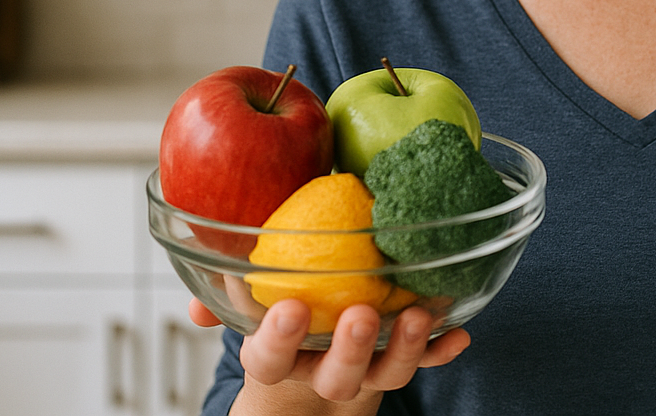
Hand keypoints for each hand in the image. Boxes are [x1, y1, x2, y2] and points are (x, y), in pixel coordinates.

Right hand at [188, 298, 469, 404]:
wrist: (313, 341)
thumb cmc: (283, 299)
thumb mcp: (250, 291)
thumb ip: (227, 281)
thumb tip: (196, 280)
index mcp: (277, 354)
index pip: (268, 358)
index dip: (277, 339)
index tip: (291, 308)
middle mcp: (321, 368)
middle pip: (335, 376)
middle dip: (350, 350)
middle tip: (362, 316)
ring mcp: (365, 370)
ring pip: (385, 374)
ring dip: (405, 348)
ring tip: (420, 316)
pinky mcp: (399, 361)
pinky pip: (425, 362)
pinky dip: (441, 349)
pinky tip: (459, 333)